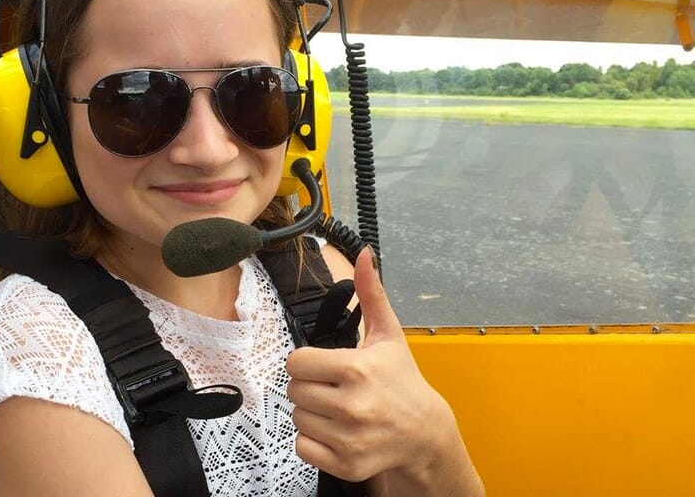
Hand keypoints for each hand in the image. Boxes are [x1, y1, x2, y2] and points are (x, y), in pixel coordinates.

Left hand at [286, 247, 458, 486]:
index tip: (325, 364)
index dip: (308, 361)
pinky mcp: (346, 464)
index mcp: (356, 369)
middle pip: (294, 389)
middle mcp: (351, 405)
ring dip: (312, 412)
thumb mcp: (388, 335)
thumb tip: (363, 254)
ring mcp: (348, 438)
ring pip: (297, 417)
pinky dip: (314, 440)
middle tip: (333, 386)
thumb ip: (370, 294)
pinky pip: (303, 447)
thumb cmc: (402, 381)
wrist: (425, 433)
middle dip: (310, 385)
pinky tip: (336, 430)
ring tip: (338, 407)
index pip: (296, 362)